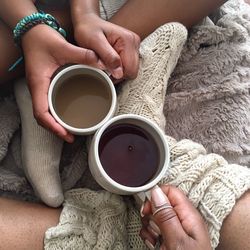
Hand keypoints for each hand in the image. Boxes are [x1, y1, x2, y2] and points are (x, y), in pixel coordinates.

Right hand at [22, 24, 102, 141]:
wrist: (33, 32)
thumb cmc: (43, 39)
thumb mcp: (63, 46)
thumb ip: (82, 55)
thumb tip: (100, 63)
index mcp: (39, 83)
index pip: (41, 112)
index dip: (53, 126)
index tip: (66, 134)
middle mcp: (38, 89)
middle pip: (42, 117)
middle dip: (55, 129)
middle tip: (71, 136)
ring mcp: (40, 88)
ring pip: (44, 112)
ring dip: (55, 123)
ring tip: (69, 131)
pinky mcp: (45, 85)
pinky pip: (48, 104)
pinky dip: (55, 114)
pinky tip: (66, 115)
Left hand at [73, 13, 139, 80]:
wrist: (87, 22)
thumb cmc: (88, 30)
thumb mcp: (94, 42)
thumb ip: (108, 57)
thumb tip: (120, 73)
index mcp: (128, 40)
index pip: (130, 70)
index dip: (117, 75)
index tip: (104, 72)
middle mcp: (134, 42)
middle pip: (132, 71)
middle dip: (117, 74)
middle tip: (104, 67)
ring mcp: (134, 46)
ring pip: (130, 70)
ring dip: (117, 71)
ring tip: (106, 63)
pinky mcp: (130, 50)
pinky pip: (127, 67)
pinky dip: (118, 68)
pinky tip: (110, 63)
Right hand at [140, 185, 211, 249]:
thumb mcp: (177, 241)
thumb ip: (167, 215)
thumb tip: (156, 192)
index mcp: (189, 215)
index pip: (171, 191)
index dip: (157, 196)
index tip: (147, 208)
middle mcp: (183, 219)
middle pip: (161, 203)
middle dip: (151, 214)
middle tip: (152, 227)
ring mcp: (176, 228)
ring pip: (156, 216)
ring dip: (150, 226)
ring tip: (155, 239)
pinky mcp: (169, 237)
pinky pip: (155, 228)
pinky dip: (150, 235)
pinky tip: (154, 243)